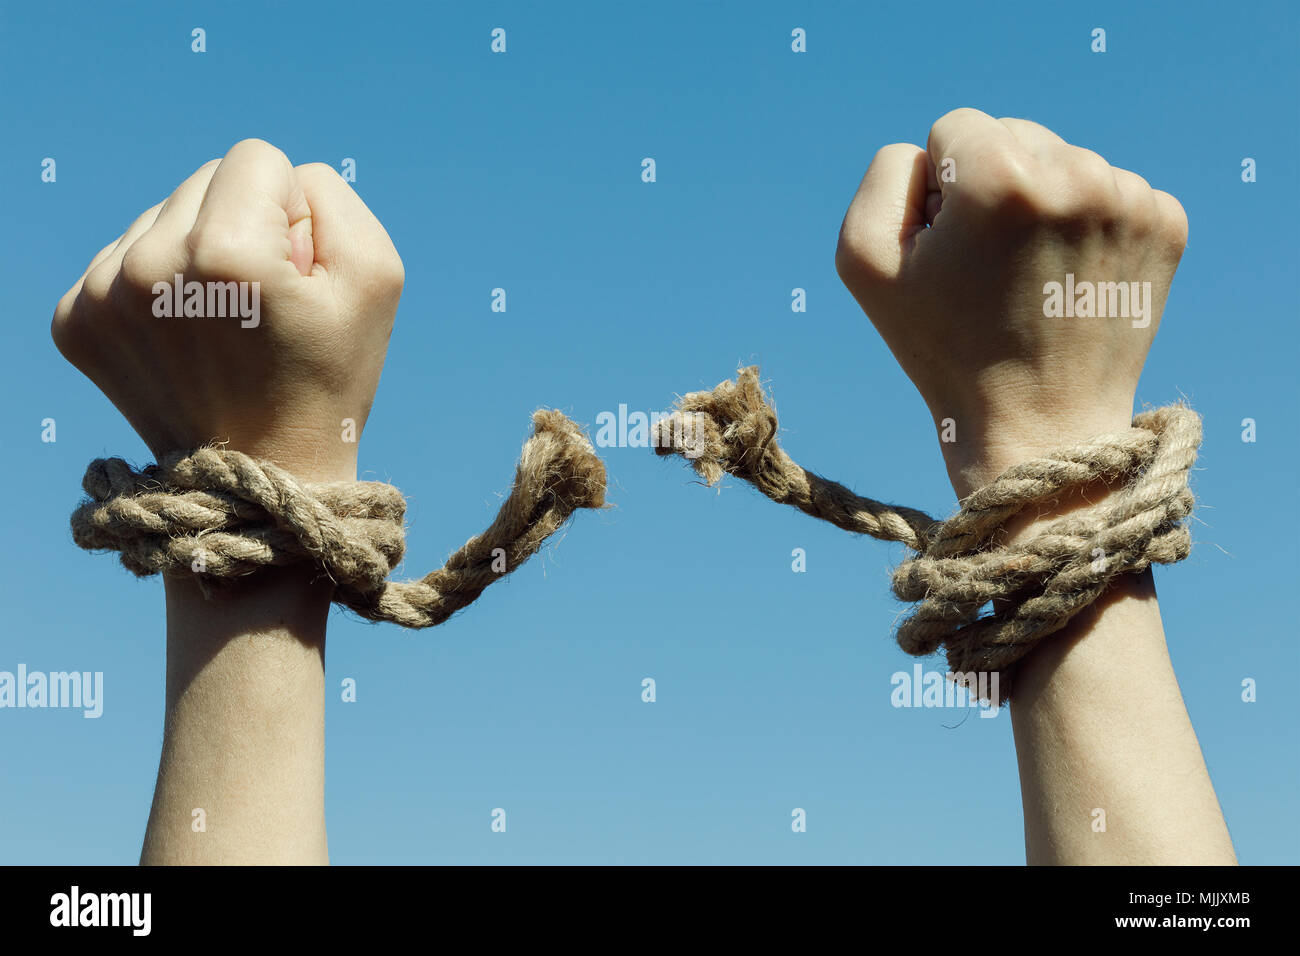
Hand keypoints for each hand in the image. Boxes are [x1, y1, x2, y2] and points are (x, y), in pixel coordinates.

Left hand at [52, 139, 403, 482]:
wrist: (258, 480)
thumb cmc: (329, 376)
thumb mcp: (376, 276)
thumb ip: (330, 195)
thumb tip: (270, 182)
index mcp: (226, 254)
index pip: (259, 159)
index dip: (294, 213)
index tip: (294, 278)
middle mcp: (149, 268)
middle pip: (204, 179)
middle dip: (242, 228)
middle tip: (260, 309)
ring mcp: (100, 297)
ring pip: (162, 216)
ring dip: (196, 255)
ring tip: (222, 327)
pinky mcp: (73, 320)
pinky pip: (124, 255)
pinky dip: (159, 289)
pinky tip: (185, 338)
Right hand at [835, 108, 1187, 496]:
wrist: (1037, 424)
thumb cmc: (942, 346)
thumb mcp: (864, 261)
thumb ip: (885, 174)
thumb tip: (938, 151)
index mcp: (1001, 176)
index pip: (956, 127)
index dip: (939, 190)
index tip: (953, 250)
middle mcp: (1076, 173)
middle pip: (1016, 134)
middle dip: (995, 187)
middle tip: (990, 268)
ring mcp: (1130, 199)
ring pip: (1065, 162)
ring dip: (1043, 205)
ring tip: (1032, 278)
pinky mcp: (1166, 224)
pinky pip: (1111, 190)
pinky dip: (1087, 226)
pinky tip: (1070, 279)